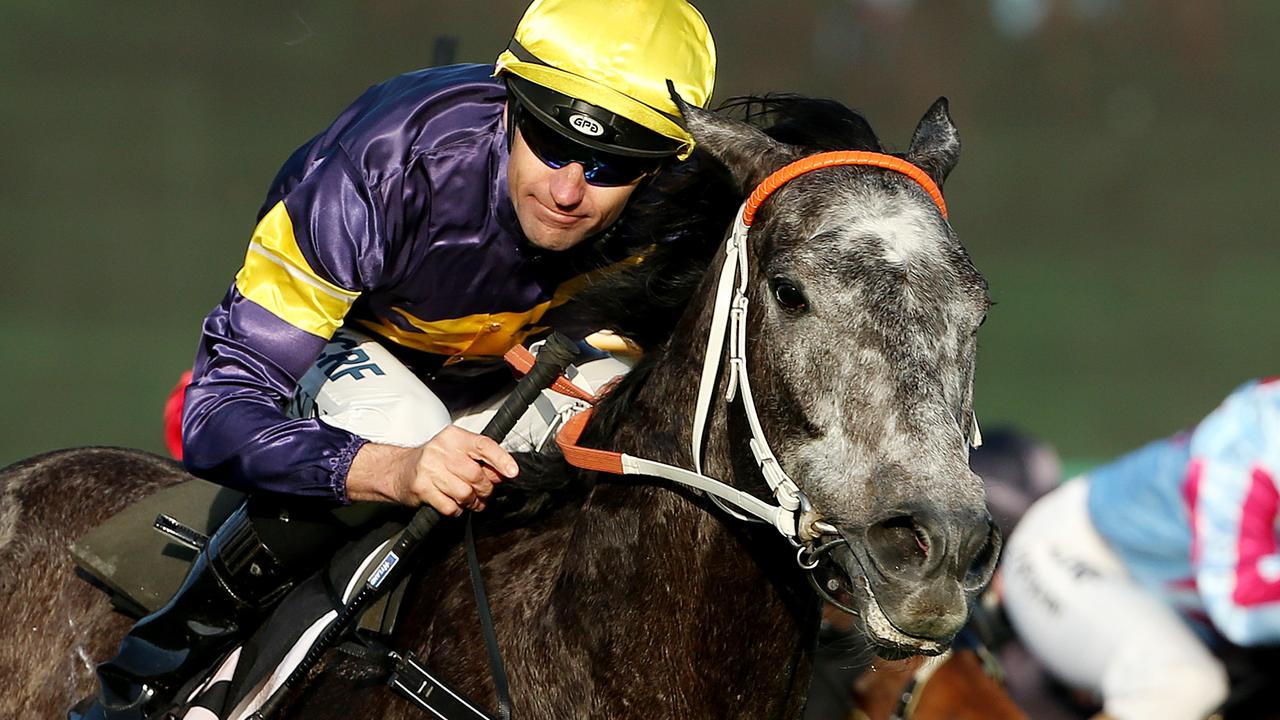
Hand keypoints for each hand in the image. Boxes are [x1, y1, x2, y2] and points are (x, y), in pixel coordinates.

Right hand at [345, 426, 518, 513]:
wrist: (398, 470)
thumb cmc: (432, 461)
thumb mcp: (456, 451)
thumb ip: (479, 459)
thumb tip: (502, 473)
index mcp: (453, 437)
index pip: (483, 445)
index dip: (501, 459)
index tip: (512, 472)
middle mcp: (441, 450)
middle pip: (476, 474)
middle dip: (485, 489)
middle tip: (484, 493)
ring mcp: (429, 469)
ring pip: (464, 493)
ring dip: (472, 502)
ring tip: (470, 500)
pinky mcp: (422, 488)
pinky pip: (450, 506)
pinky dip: (456, 510)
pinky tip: (454, 504)